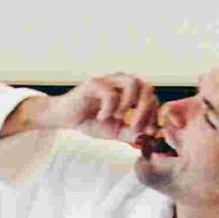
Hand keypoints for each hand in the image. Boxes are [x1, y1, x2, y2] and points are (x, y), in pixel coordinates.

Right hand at [46, 74, 161, 146]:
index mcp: (129, 92)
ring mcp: (108, 81)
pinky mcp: (94, 84)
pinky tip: (101, 117)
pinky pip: (110, 93)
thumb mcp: (116, 131)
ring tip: (119, 118)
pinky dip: (110, 108)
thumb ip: (132, 133)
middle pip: (147, 88)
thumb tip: (149, 137)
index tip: (149, 132)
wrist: (64, 117)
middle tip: (136, 128)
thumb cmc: (90, 121)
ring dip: (130, 104)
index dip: (154, 115)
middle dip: (146, 110)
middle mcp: (121, 82)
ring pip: (133, 83)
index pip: (152, 98)